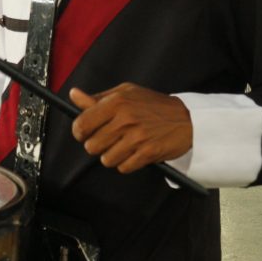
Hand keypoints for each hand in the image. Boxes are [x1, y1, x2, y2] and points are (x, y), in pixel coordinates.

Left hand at [69, 83, 192, 174]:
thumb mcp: (126, 93)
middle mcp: (125, 119)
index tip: (83, 133)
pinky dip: (127, 163)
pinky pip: (123, 167)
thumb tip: (74, 95)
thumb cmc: (153, 105)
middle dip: (97, 146)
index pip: (82, 123)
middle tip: (108, 140)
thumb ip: (98, 98)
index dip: (79, 132)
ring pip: (106, 159)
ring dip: (112, 156)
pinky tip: (135, 152)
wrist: (187, 118)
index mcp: (116, 101)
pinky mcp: (147, 153)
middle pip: (92, 146)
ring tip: (123, 146)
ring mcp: (137, 137)